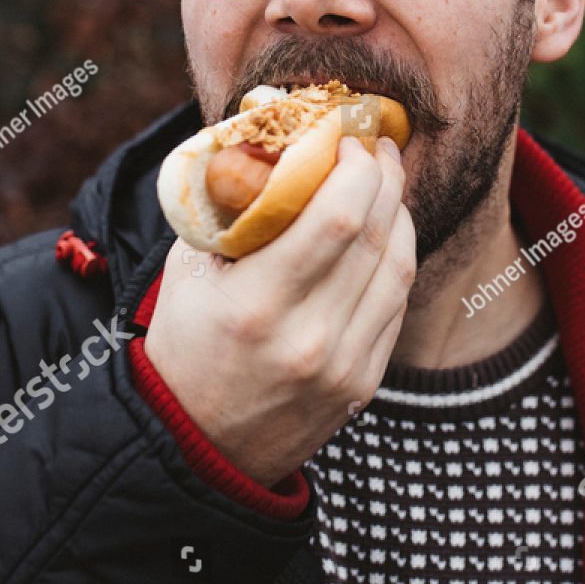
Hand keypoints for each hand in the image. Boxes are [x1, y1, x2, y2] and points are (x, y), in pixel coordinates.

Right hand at [144, 135, 414, 486]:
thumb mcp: (188, 268)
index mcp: (256, 305)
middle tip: (375, 146)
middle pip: (375, 234)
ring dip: (398, 212)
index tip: (347, 137)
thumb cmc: (186, 342)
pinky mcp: (364, 383)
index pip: (336, 218)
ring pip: (398, 267)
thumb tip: (268, 138)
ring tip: (385, 181)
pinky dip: (398, 256)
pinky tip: (386, 230)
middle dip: (383, 177)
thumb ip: (227, 204)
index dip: (355, 167)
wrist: (194, 445)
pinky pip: (397, 304)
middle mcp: (309, 339)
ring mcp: (343, 366)